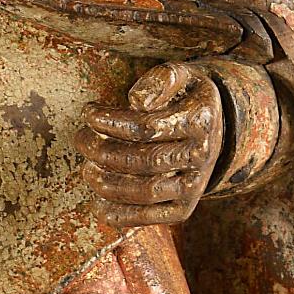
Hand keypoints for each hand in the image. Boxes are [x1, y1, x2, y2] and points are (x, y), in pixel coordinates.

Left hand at [80, 64, 224, 228]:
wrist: (213, 130)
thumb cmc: (184, 97)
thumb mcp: (182, 75)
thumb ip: (162, 79)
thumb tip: (138, 100)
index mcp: (201, 120)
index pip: (147, 127)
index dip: (110, 122)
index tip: (88, 113)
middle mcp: (202, 156)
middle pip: (144, 161)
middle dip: (103, 151)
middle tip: (81, 139)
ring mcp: (195, 186)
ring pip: (146, 191)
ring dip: (107, 182)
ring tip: (86, 168)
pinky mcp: (184, 208)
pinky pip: (151, 218)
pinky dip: (121, 215)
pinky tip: (98, 203)